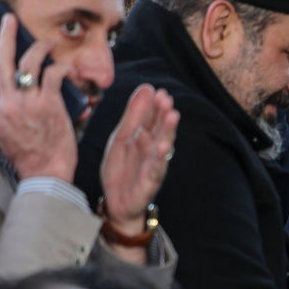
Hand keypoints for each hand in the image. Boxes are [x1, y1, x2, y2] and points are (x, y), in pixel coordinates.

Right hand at [0, 14, 75, 181]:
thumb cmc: (29, 155)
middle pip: (2, 62)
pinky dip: (59, 67)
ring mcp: (27, 103)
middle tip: (8, 20)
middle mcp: (7, 104)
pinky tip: (64, 65)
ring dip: (37, 47)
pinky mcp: (49, 104)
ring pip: (28, 64)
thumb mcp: (4, 133)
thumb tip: (7, 93)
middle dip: (5, 37)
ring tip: (45, 40)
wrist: (45, 173)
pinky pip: (53, 75)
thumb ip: (3, 111)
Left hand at [100, 84, 179, 236]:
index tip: (159, 91)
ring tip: (172, 115)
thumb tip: (147, 87)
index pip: (151, 118)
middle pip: (160, 129)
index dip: (155, 105)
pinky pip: (156, 167)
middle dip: (163, 114)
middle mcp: (153, 149)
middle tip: (166, 99)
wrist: (117, 202)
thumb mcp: (122, 138)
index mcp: (145, 137)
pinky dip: (160, 158)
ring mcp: (153, 164)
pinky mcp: (150, 180)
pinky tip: (163, 147)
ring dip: (168, 131)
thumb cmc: (121, 169)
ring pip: (163, 145)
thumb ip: (133, 115)